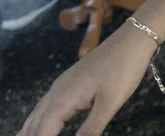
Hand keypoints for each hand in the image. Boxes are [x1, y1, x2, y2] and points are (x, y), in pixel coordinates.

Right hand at [17, 25, 156, 135]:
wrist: (132, 40)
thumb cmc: (123, 70)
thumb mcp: (110, 103)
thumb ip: (91, 128)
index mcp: (63, 99)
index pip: (43, 131)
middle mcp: (56, 92)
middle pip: (36, 123)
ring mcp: (61, 85)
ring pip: (38, 113)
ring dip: (31, 129)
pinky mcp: (69, 82)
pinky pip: (46, 104)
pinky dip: (39, 118)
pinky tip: (41, 123)